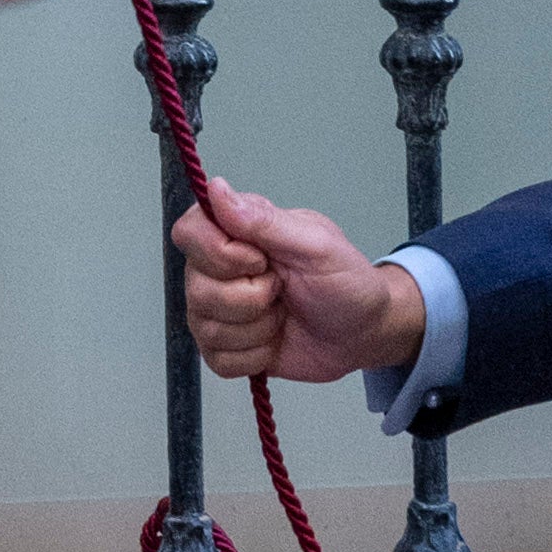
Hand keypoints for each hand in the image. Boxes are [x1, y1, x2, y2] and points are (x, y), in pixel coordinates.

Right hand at [171, 170, 421, 384]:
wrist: (362, 332)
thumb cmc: (345, 281)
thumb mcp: (316, 245)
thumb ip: (265, 221)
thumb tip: (216, 190)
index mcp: (235, 231)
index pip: (189, 232)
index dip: (220, 254)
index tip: (260, 260)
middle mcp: (216, 269)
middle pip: (197, 288)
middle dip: (251, 298)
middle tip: (282, 289)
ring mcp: (217, 311)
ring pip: (207, 328)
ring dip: (258, 329)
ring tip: (281, 314)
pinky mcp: (224, 347)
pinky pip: (218, 361)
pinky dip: (255, 356)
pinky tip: (274, 341)